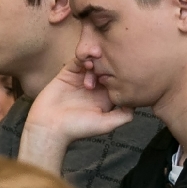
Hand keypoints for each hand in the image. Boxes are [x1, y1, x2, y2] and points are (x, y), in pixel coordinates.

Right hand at [19, 55, 134, 171]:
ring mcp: (81, 79)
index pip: (119, 79)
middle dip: (111, 62)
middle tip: (114, 59)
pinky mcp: (67, 74)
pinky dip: (83, 58)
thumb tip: (137, 103)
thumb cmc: (78, 129)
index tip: (127, 70)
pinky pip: (77, 61)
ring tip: (98, 62)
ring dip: (98, 59)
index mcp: (106, 95)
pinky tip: (88, 63)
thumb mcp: (106, 124)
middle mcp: (95, 86)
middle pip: (108, 67)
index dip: (124, 73)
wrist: (49, 128)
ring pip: (94, 62)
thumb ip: (124, 115)